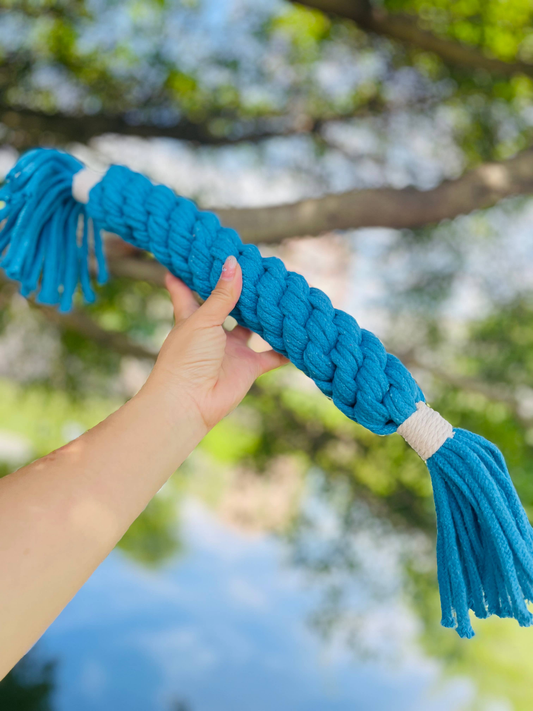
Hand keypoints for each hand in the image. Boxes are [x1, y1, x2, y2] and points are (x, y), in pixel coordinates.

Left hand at [144, 256, 287, 431]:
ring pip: (253, 329)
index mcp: (193, 319)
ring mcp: (232, 350)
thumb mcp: (203, 320)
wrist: (190, 401)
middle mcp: (213, 333)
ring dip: (265, 317)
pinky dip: (286, 349)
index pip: (187, 292)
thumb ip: (222, 294)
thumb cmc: (186, 358)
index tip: (191, 258)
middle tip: (254, 270)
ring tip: (281, 296)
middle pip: (227, 307)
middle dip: (239, 292)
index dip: (187, 277)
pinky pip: (272, 356)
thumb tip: (234, 263)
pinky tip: (300, 334)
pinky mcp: (249, 367)